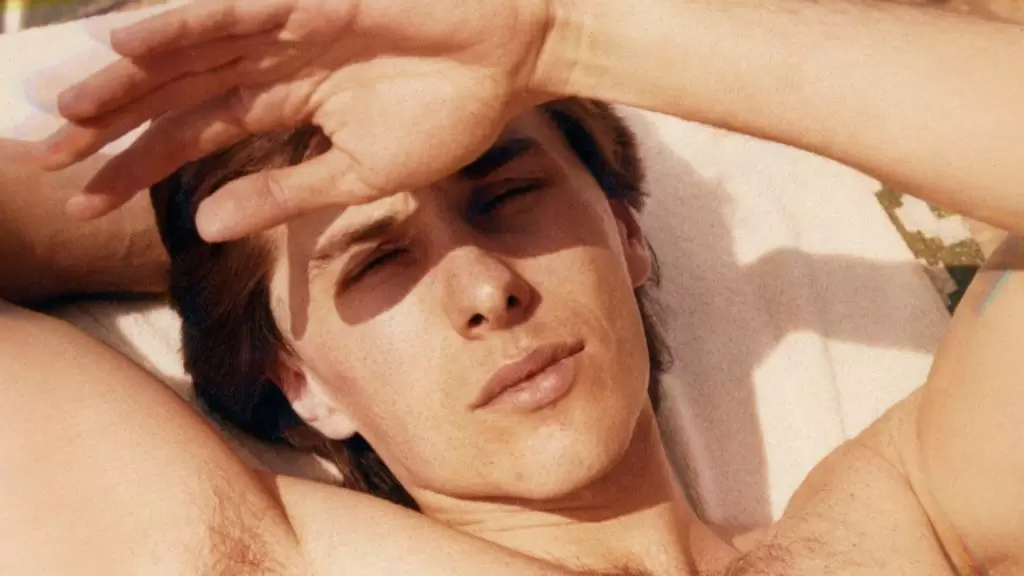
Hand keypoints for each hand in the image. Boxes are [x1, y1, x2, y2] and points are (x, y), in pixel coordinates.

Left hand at [35, 0, 557, 240]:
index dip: (137, 164)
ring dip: (123, 81)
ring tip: (63, 116)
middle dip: (108, 125)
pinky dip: (176, 28)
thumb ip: (283, 196)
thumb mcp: (358, 173)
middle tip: (44, 158)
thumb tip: (206, 226)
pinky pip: (227, 10)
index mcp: (284, 101)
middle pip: (173, 92)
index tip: (87, 199)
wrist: (512, 58)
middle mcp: (271, 61)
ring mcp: (285, 25)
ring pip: (185, 50)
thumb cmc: (450, 111)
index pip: (193, 132)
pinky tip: (122, 50)